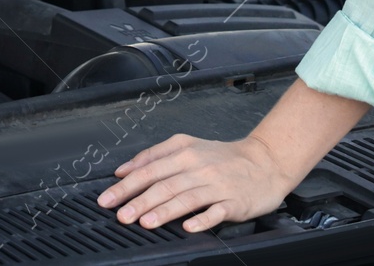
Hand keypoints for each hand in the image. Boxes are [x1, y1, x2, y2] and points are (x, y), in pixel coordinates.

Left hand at [97, 132, 292, 232]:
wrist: (265, 161)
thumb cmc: (224, 158)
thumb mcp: (188, 146)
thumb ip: (155, 155)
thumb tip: (124, 170)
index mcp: (185, 152)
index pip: (149, 168)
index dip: (127, 184)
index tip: (108, 198)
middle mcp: (199, 167)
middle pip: (164, 184)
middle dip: (139, 200)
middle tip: (121, 215)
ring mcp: (217, 185)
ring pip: (186, 198)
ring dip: (164, 210)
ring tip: (145, 222)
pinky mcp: (234, 201)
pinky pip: (216, 211)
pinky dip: (202, 219)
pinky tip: (188, 228)